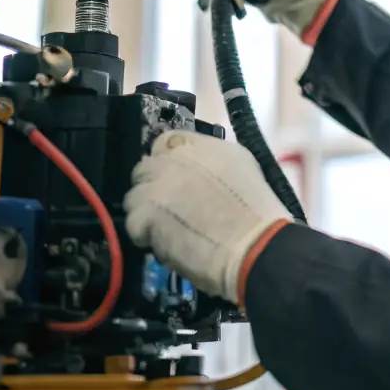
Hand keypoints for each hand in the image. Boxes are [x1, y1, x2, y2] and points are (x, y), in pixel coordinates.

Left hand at [125, 132, 292, 303]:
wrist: (254, 245)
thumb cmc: (256, 213)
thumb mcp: (241, 167)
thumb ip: (210, 161)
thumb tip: (194, 167)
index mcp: (199, 145)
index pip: (164, 143)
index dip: (166, 164)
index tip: (172, 179)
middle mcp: (174, 159)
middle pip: (145, 169)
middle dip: (154, 187)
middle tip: (171, 207)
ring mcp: (157, 186)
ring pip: (135, 197)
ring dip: (147, 212)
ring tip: (170, 228)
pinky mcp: (146, 215)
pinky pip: (133, 224)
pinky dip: (146, 236)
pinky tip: (168, 242)